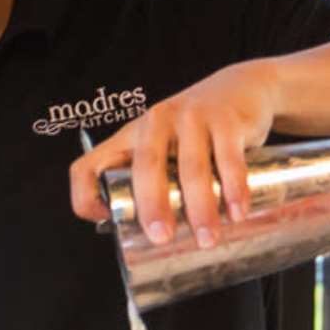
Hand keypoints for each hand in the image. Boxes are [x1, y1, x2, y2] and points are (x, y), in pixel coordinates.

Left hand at [65, 62, 284, 244]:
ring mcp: (191, 117)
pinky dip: (233, 187)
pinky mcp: (225, 119)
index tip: (107, 222)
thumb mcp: (165, 149)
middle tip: (162, 238)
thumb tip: (148, 241)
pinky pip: (228, 157)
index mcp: (131, 137)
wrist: (244, 88)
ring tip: (207, 238)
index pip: (89, 166)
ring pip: (190, 167)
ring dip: (200, 207)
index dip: (85, 196)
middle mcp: (155, 123)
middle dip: (152, 206)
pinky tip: (237, 210)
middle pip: (145, 166)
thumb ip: (156, 185)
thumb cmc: (197, 131)